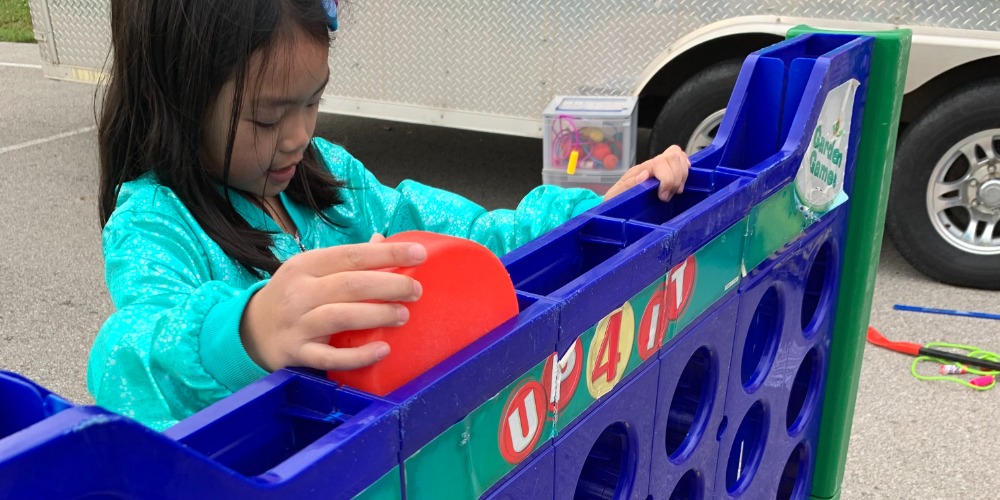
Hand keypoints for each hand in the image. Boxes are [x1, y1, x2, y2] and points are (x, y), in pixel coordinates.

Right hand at [241, 237, 425, 371]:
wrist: (250, 331)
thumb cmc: (293, 296)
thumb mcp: (311, 272)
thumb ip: (347, 261)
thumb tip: (384, 241)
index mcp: (306, 265)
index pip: (351, 255)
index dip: (387, 253)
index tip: (419, 253)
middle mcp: (299, 291)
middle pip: (349, 284)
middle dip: (389, 285)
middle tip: (416, 290)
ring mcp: (296, 323)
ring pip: (340, 316)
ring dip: (376, 315)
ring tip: (403, 315)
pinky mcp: (296, 353)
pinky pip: (329, 356)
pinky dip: (358, 355)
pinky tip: (382, 350)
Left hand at [603, 145, 689, 201]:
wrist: (616, 205)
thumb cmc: (616, 202)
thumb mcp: (616, 197)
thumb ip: (628, 186)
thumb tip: (644, 176)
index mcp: (638, 171)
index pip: (659, 163)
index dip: (667, 179)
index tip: (664, 197)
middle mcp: (650, 166)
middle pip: (672, 157)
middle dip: (676, 178)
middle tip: (668, 196)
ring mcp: (658, 167)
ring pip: (677, 156)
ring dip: (682, 175)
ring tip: (675, 191)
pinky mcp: (665, 172)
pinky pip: (679, 159)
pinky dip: (685, 168)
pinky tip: (682, 180)